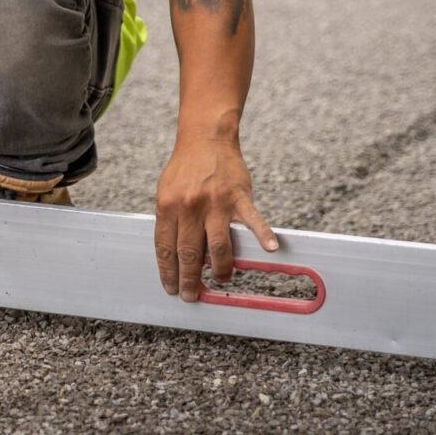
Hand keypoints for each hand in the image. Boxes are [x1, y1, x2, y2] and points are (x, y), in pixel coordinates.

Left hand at [153, 137, 278, 301]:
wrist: (205, 139)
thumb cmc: (185, 169)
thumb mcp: (166, 192)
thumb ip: (171, 220)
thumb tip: (173, 253)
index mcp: (168, 207)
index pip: (166, 247)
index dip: (168, 271)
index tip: (170, 287)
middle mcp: (190, 207)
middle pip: (190, 252)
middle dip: (189, 278)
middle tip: (191, 295)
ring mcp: (215, 203)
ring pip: (219, 244)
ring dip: (221, 268)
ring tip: (221, 281)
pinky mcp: (238, 196)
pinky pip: (252, 219)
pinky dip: (263, 234)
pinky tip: (270, 249)